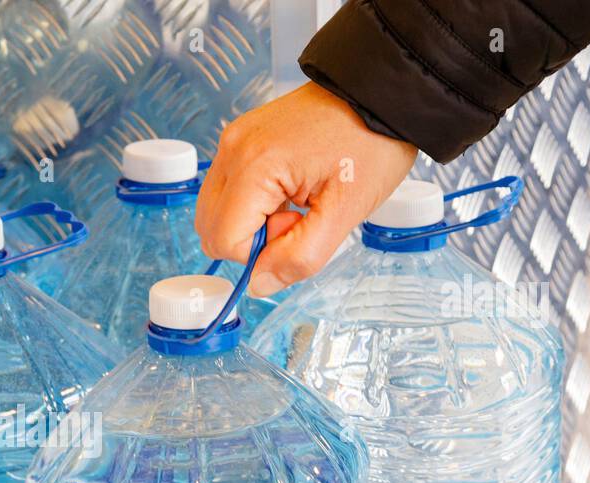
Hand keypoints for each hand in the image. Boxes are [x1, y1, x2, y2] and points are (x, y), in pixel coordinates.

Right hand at [195, 82, 418, 296]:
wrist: (379, 91)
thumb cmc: (371, 142)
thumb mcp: (346, 212)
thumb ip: (300, 258)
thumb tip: (258, 284)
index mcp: (254, 166)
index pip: (224, 241)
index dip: (260, 251)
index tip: (299, 226)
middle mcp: (232, 149)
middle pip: (210, 228)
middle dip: (252, 238)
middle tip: (298, 216)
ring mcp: (233, 140)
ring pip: (215, 211)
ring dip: (251, 221)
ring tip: (295, 201)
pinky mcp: (240, 138)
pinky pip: (228, 189)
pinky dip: (252, 202)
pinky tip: (288, 188)